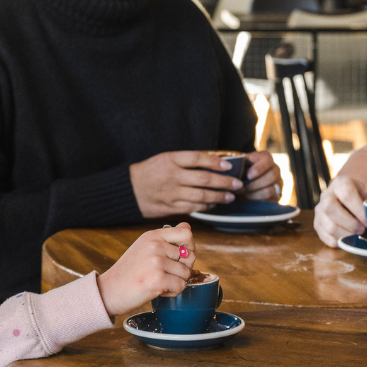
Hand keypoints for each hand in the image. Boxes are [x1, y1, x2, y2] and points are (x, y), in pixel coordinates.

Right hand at [97, 223, 195, 316]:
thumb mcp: (145, 247)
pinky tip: (158, 290)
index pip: (186, 233)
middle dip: (183, 269)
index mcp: (152, 235)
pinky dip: (173, 292)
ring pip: (186, 273)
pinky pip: (181, 286)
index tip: (181, 257)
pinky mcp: (157, 279)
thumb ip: (166, 238)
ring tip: (159, 282)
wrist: (108, 291)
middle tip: (166, 274)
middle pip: (190, 256)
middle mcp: (155, 246)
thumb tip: (188, 226)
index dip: (190, 246)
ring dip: (176, 282)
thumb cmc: (128, 272)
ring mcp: (156, 262)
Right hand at [130, 151, 244, 217]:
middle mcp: (172, 176)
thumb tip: (213, 163)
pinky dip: (206, 206)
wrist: (128, 190)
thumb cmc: (150, 171)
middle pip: (203, 179)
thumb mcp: (165, 159)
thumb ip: (186, 161)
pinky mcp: (170, 207)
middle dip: (224, 182)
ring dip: (218, 197)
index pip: (197, 158)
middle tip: (238, 184)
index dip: (215, 162)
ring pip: (201, 196)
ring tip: (230, 196)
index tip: (229, 166)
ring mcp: (171, 193)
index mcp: (171, 160)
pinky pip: (193, 208)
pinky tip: (214, 204)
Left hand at [239, 151, 281, 201]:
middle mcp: (275, 169)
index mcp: (266, 158)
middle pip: (271, 176)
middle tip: (242, 188)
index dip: (259, 168)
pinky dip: (256, 199)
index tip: (249, 176)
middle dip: (254, 184)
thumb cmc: (241, 172)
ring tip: (243, 193)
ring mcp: (278, 183)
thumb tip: (237, 172)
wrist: (244, 184)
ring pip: (270, 190)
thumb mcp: (239, 166)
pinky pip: (269, 199)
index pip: (268, 160)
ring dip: (254, 193)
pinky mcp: (277, 195)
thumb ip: (239, 167)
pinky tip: (248, 198)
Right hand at [313, 175, 366, 247]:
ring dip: (346, 235)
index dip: (358, 210)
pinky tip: (349, 239)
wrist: (348, 198)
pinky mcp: (318, 224)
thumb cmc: (362, 197)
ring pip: (328, 226)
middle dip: (349, 223)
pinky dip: (340, 242)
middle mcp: (326, 195)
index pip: (346, 194)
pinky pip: (326, 238)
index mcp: (341, 183)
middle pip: (330, 208)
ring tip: (357, 236)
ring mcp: (319, 210)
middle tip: (363, 230)